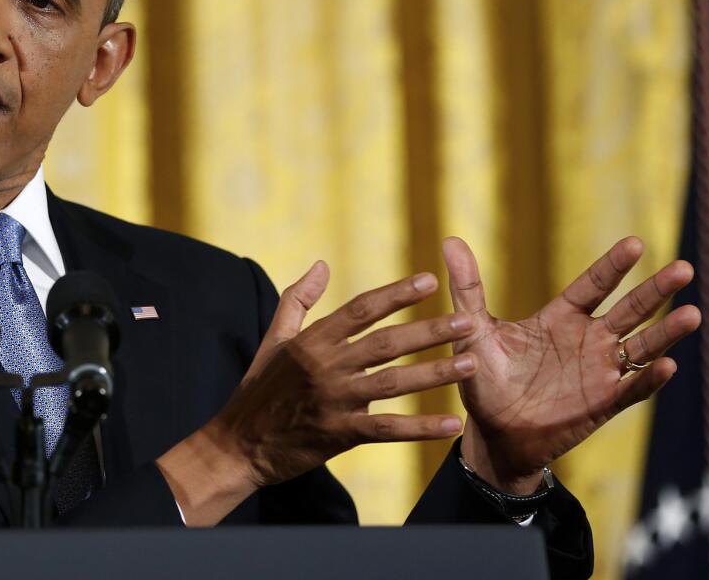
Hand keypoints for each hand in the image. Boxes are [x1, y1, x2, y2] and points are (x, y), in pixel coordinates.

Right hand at [157, 261, 475, 524]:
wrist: (237, 444)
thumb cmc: (258, 389)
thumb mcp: (273, 338)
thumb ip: (298, 299)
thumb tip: (321, 264)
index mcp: (312, 340)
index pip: (361, 309)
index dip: (396, 294)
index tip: (430, 280)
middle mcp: (325, 366)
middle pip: (386, 343)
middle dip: (430, 331)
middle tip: (469, 321)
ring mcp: (333, 401)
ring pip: (393, 383)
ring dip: (435, 373)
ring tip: (471, 363)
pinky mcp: (338, 434)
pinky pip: (387, 430)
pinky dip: (420, 428)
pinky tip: (450, 423)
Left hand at [444, 236, 700, 492]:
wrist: (492, 432)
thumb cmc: (483, 379)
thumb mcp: (474, 330)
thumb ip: (468, 287)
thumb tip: (450, 239)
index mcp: (560, 318)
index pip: (593, 285)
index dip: (613, 267)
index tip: (636, 243)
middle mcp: (587, 340)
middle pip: (629, 310)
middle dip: (656, 290)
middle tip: (685, 268)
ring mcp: (599, 372)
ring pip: (642, 347)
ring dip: (666, 332)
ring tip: (692, 313)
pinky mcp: (603, 404)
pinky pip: (632, 389)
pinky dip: (649, 378)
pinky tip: (667, 365)